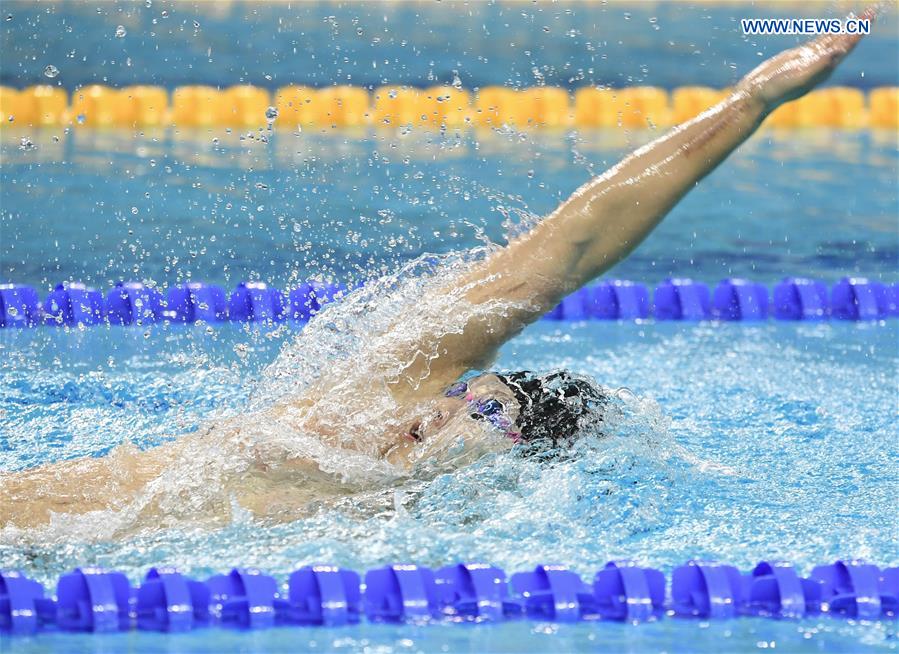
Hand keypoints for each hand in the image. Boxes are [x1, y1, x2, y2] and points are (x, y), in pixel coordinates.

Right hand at [736, 7, 873, 111]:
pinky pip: (819, 42)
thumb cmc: (774, 90)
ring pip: (832, 41)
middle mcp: (820, 66)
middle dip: (857, 27)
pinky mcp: (799, 57)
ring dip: (846, 29)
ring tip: (859, 17)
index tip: (869, 17)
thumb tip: (838, 52)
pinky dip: (829, 33)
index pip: (845, 47)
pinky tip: (834, 29)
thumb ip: (817, 66)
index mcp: (823, 70)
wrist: (756, 96)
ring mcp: (810, 61)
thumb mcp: (797, 78)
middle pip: (843, 42)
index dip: (857, 32)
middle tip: (871, 11)